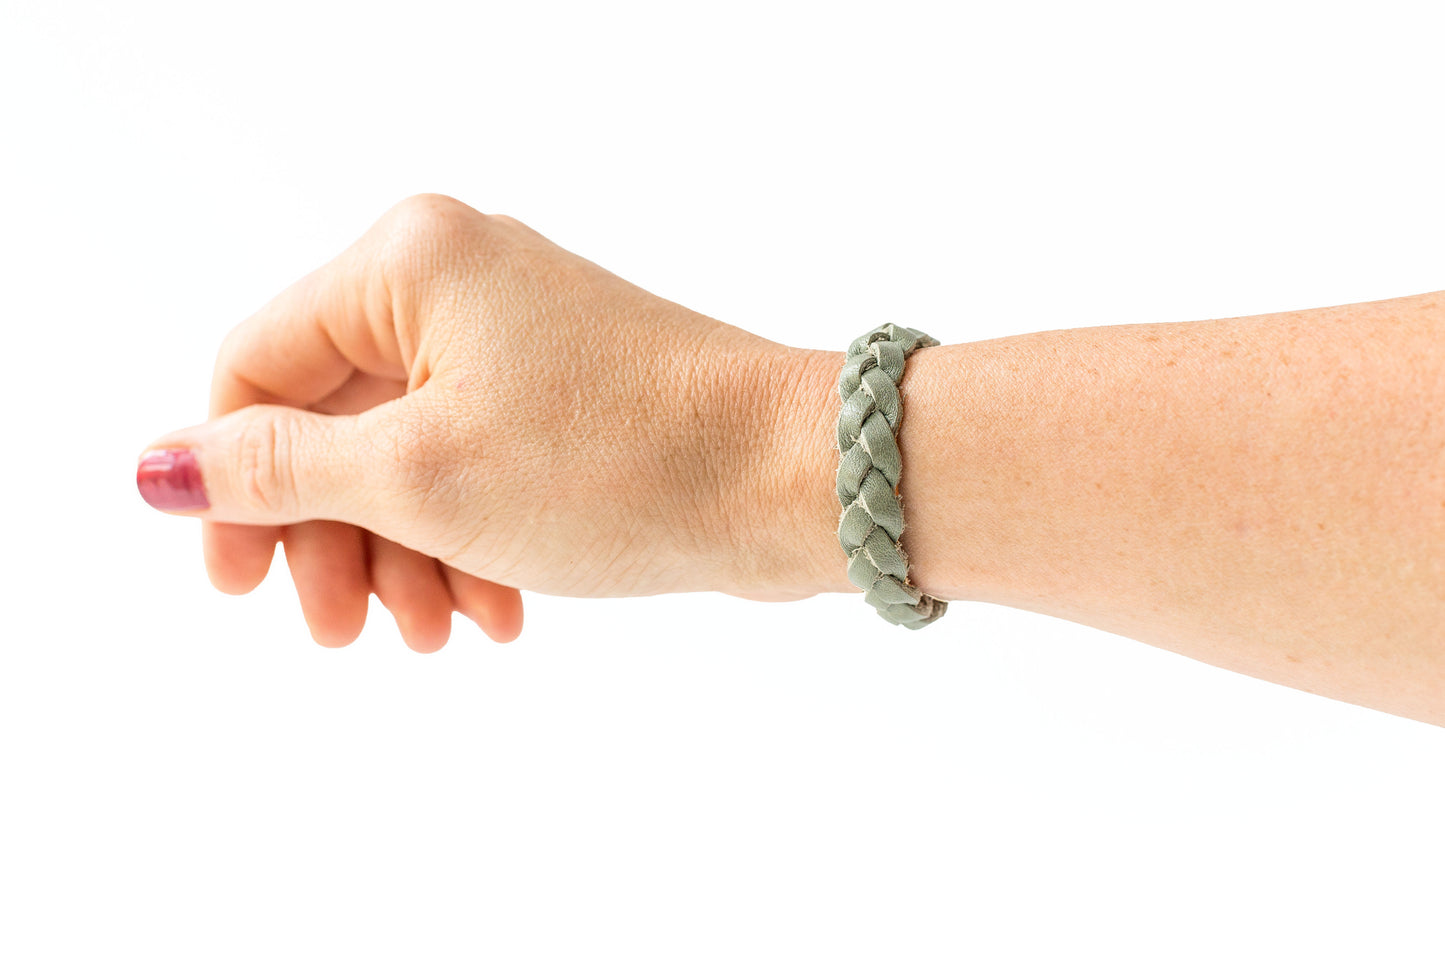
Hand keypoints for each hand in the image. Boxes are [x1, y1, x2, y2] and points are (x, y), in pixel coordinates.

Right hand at [136, 194, 836, 651]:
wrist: (790, 479)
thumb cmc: (615, 462)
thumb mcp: (420, 476)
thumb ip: (280, 471)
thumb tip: (159, 465)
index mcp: (406, 263)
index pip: (256, 366)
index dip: (230, 481)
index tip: (236, 585)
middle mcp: (458, 281)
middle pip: (333, 420)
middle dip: (333, 538)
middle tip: (341, 633)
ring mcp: (517, 337)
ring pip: (408, 456)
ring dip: (406, 555)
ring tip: (435, 635)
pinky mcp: (565, 393)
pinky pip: (477, 466)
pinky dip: (469, 541)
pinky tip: (496, 613)